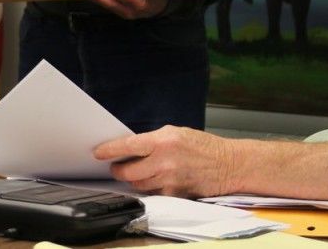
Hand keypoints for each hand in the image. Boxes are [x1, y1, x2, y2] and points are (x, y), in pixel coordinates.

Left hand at [93, 125, 236, 196]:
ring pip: (139, 185)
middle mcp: (165, 161)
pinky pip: (153, 194)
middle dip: (119, 170)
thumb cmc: (203, 147)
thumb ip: (152, 141)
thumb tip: (130, 148)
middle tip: (117, 167)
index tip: (98, 152)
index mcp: (163, 141)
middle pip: (129, 172)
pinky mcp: (176, 194)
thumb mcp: (175, 133)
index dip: (110, 150)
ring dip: (135, 180)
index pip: (129, 146)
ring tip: (140, 172)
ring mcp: (170, 180)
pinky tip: (157, 180)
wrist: (229, 165)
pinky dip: (151, 188)